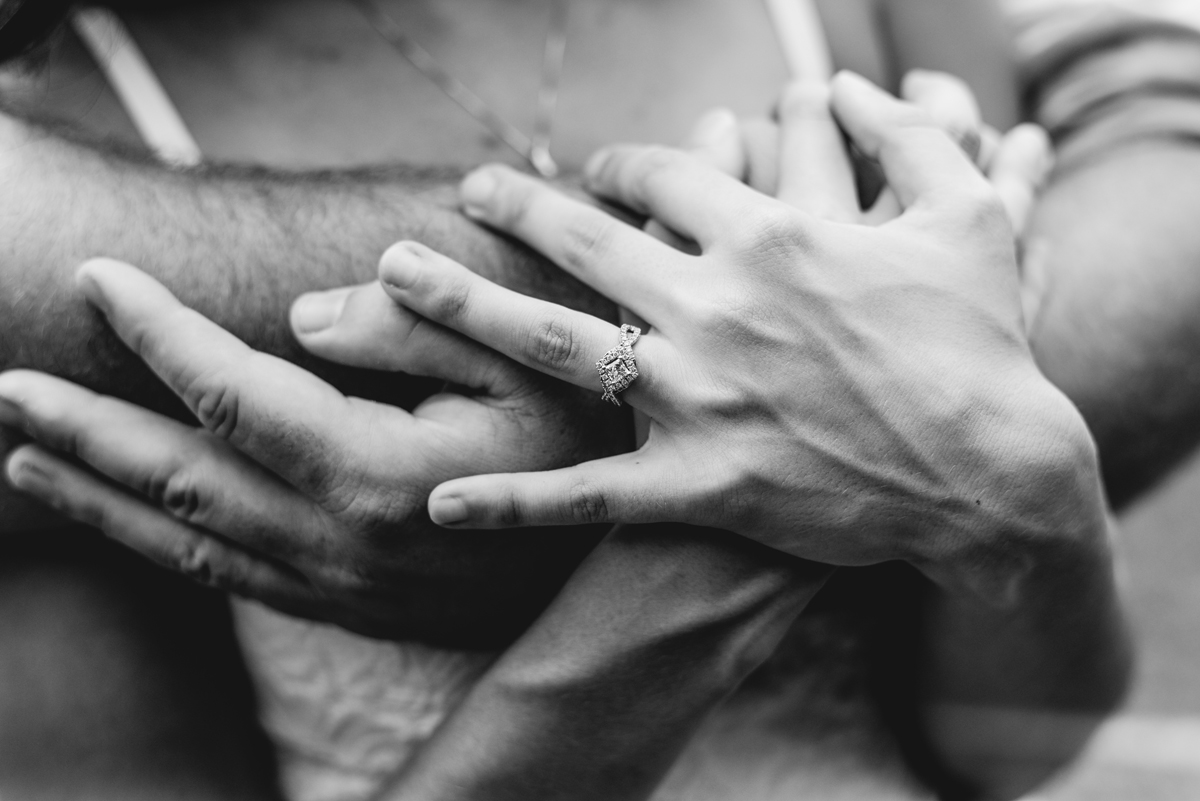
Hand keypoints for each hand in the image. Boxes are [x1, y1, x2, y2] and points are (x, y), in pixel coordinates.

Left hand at [0, 260, 626, 646]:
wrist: (628, 575)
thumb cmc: (589, 443)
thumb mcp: (526, 362)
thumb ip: (409, 323)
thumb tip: (295, 319)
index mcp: (379, 472)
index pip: (234, 392)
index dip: (159, 332)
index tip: (99, 279)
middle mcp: (342, 541)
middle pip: (182, 477)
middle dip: (86, 428)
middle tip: (5, 388)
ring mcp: (340, 585)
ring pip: (190, 541)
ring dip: (102, 499)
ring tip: (28, 459)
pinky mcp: (348, 605)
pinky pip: (232, 577)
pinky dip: (164, 544)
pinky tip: (134, 519)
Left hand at [375, 71, 1104, 600]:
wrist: (995, 475)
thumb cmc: (983, 344)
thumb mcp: (968, 217)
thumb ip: (910, 138)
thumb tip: (856, 87)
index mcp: (771, 235)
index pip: (664, 175)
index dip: (620, 164)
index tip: (597, 171)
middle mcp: (716, 306)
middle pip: (584, 239)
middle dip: (516, 208)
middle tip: (466, 192)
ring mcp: (699, 397)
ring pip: (553, 343)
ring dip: (464, 306)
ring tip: (393, 274)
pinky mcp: (700, 483)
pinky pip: (586, 495)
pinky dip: (510, 503)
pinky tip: (438, 505)